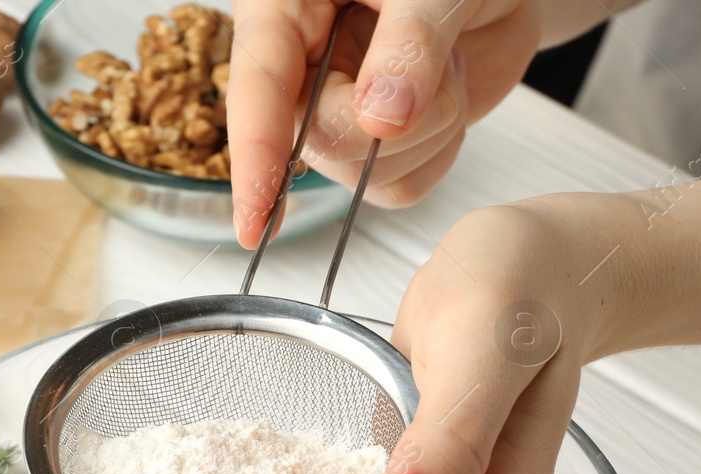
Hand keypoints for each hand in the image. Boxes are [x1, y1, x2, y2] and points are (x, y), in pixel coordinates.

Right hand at [228, 0, 541, 246]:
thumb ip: (409, 44)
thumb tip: (381, 120)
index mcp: (283, 8)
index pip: (257, 87)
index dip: (255, 156)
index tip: (254, 224)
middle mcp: (300, 65)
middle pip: (320, 141)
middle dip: (394, 120)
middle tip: (439, 58)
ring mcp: (336, 109)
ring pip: (363, 174)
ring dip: (428, 128)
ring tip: (444, 61)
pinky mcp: (376, 143)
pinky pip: (401, 186)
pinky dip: (440, 150)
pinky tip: (445, 94)